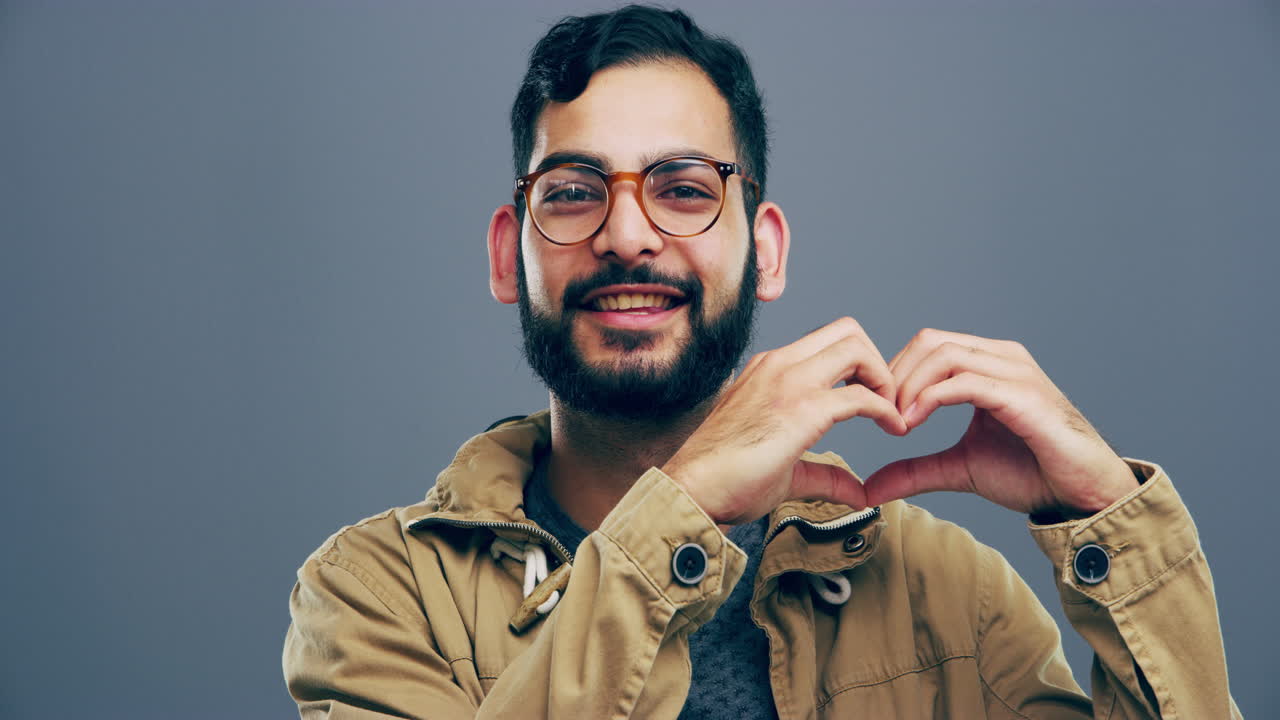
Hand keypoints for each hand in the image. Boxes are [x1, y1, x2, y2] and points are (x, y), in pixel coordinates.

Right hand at [662, 317, 907, 524]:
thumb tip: (857, 491)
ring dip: (884, 378)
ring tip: (891, 413)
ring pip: (856, 347)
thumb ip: (823, 473)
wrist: (693, 491)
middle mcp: (778, 364)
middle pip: (847, 330)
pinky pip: (861, 395)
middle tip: (885, 400)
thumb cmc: (724, 480)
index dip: (858, 365)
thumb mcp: (783, 469)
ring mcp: (788, 382)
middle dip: (877, 361)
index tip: (871, 399)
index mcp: (768, 369)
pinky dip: (886, 409)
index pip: (826, 342)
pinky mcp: (801, 410)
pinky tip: (892, 430)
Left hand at [863, 328, 1138, 516]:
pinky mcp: (1024, 396)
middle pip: (931, 341)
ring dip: (909, 386)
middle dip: (895, 376)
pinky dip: (931, 397)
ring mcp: (1016, 372)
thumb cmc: (1032, 474)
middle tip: (879, 415)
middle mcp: (1002, 358)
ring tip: (896, 422)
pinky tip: (913, 423)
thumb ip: (915, 470)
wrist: (1082, 496)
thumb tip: (870, 487)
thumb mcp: (959, 468)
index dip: (894, 373)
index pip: (928, 345)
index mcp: (988, 364)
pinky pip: (966, 381)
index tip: (875, 411)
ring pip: (944, 354)